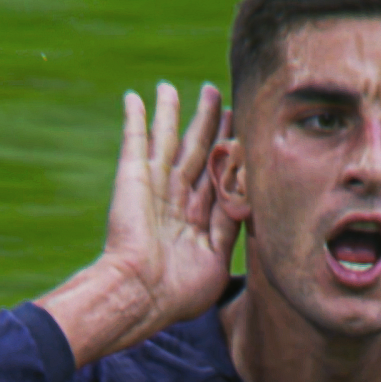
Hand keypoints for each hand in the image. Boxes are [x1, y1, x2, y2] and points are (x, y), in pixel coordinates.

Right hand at [38, 83, 238, 366]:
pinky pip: (135, 143)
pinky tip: (134, 99)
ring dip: (169, 114)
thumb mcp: (217, 260)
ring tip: (171, 88)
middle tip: (216, 94)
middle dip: (206, 124)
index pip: (217, 178)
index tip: (242, 129)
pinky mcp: (132, 180)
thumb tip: (248, 201)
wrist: (142, 293)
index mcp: (196, 223)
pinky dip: (134, 121)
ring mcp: (153, 189)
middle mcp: (175, 203)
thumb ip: (231, 227)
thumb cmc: (180, 290)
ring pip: (167, 141)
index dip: (229, 154)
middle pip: (195, 152)